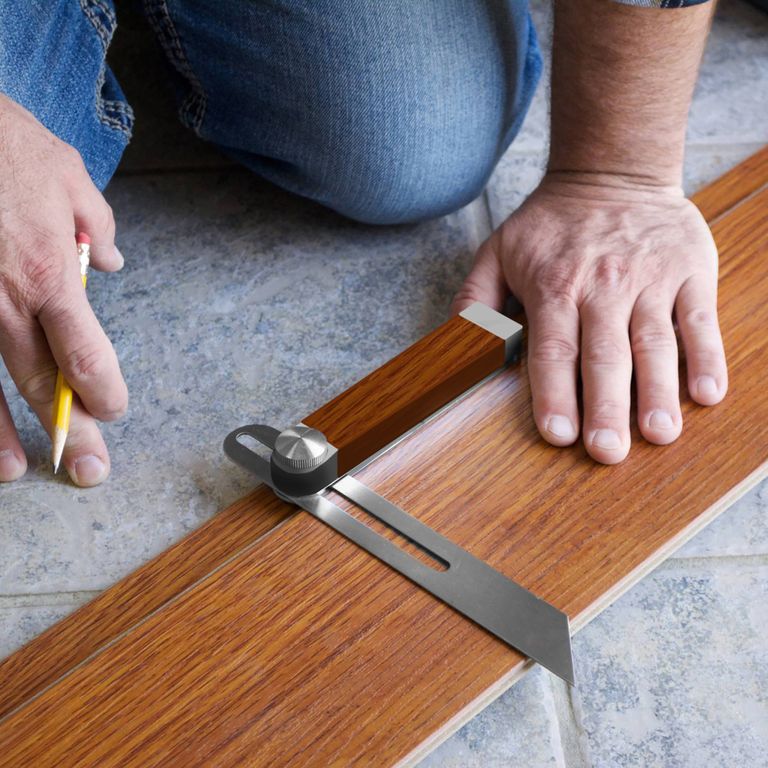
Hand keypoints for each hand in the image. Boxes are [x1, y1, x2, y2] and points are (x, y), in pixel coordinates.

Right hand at [0, 94, 126, 484]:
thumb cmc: (2, 142)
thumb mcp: (65, 174)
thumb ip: (96, 226)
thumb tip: (111, 263)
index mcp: (49, 272)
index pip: (85, 351)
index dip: (101, 390)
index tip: (111, 411)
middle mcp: (3, 299)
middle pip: (40, 379)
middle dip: (68, 430)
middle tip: (89, 472)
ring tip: (17, 472)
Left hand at [452, 173, 726, 463]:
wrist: (612, 171)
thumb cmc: (551, 224)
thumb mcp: (498, 251)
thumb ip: (475, 298)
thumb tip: (459, 344)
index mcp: (554, 286)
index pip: (553, 350)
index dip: (554, 394)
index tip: (557, 435)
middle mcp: (603, 285)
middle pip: (604, 355)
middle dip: (605, 407)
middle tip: (607, 452)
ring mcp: (650, 278)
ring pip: (654, 342)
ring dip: (658, 392)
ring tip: (659, 434)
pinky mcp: (689, 270)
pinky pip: (698, 318)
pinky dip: (705, 356)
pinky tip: (706, 393)